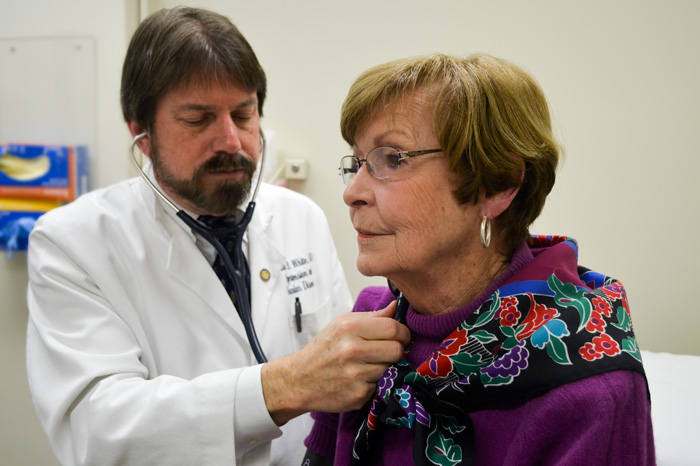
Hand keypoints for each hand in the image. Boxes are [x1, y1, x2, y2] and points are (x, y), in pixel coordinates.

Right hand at [261, 301, 410, 425]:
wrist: (299, 380)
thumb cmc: (323, 350)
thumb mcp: (342, 324)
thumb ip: (371, 317)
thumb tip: (396, 307)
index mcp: (349, 328)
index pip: (393, 327)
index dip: (402, 332)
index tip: (400, 335)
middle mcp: (352, 350)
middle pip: (397, 349)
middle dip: (398, 349)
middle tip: (388, 351)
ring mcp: (355, 375)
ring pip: (391, 368)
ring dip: (386, 367)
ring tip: (369, 365)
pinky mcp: (358, 395)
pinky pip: (381, 385)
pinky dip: (375, 382)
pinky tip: (360, 379)